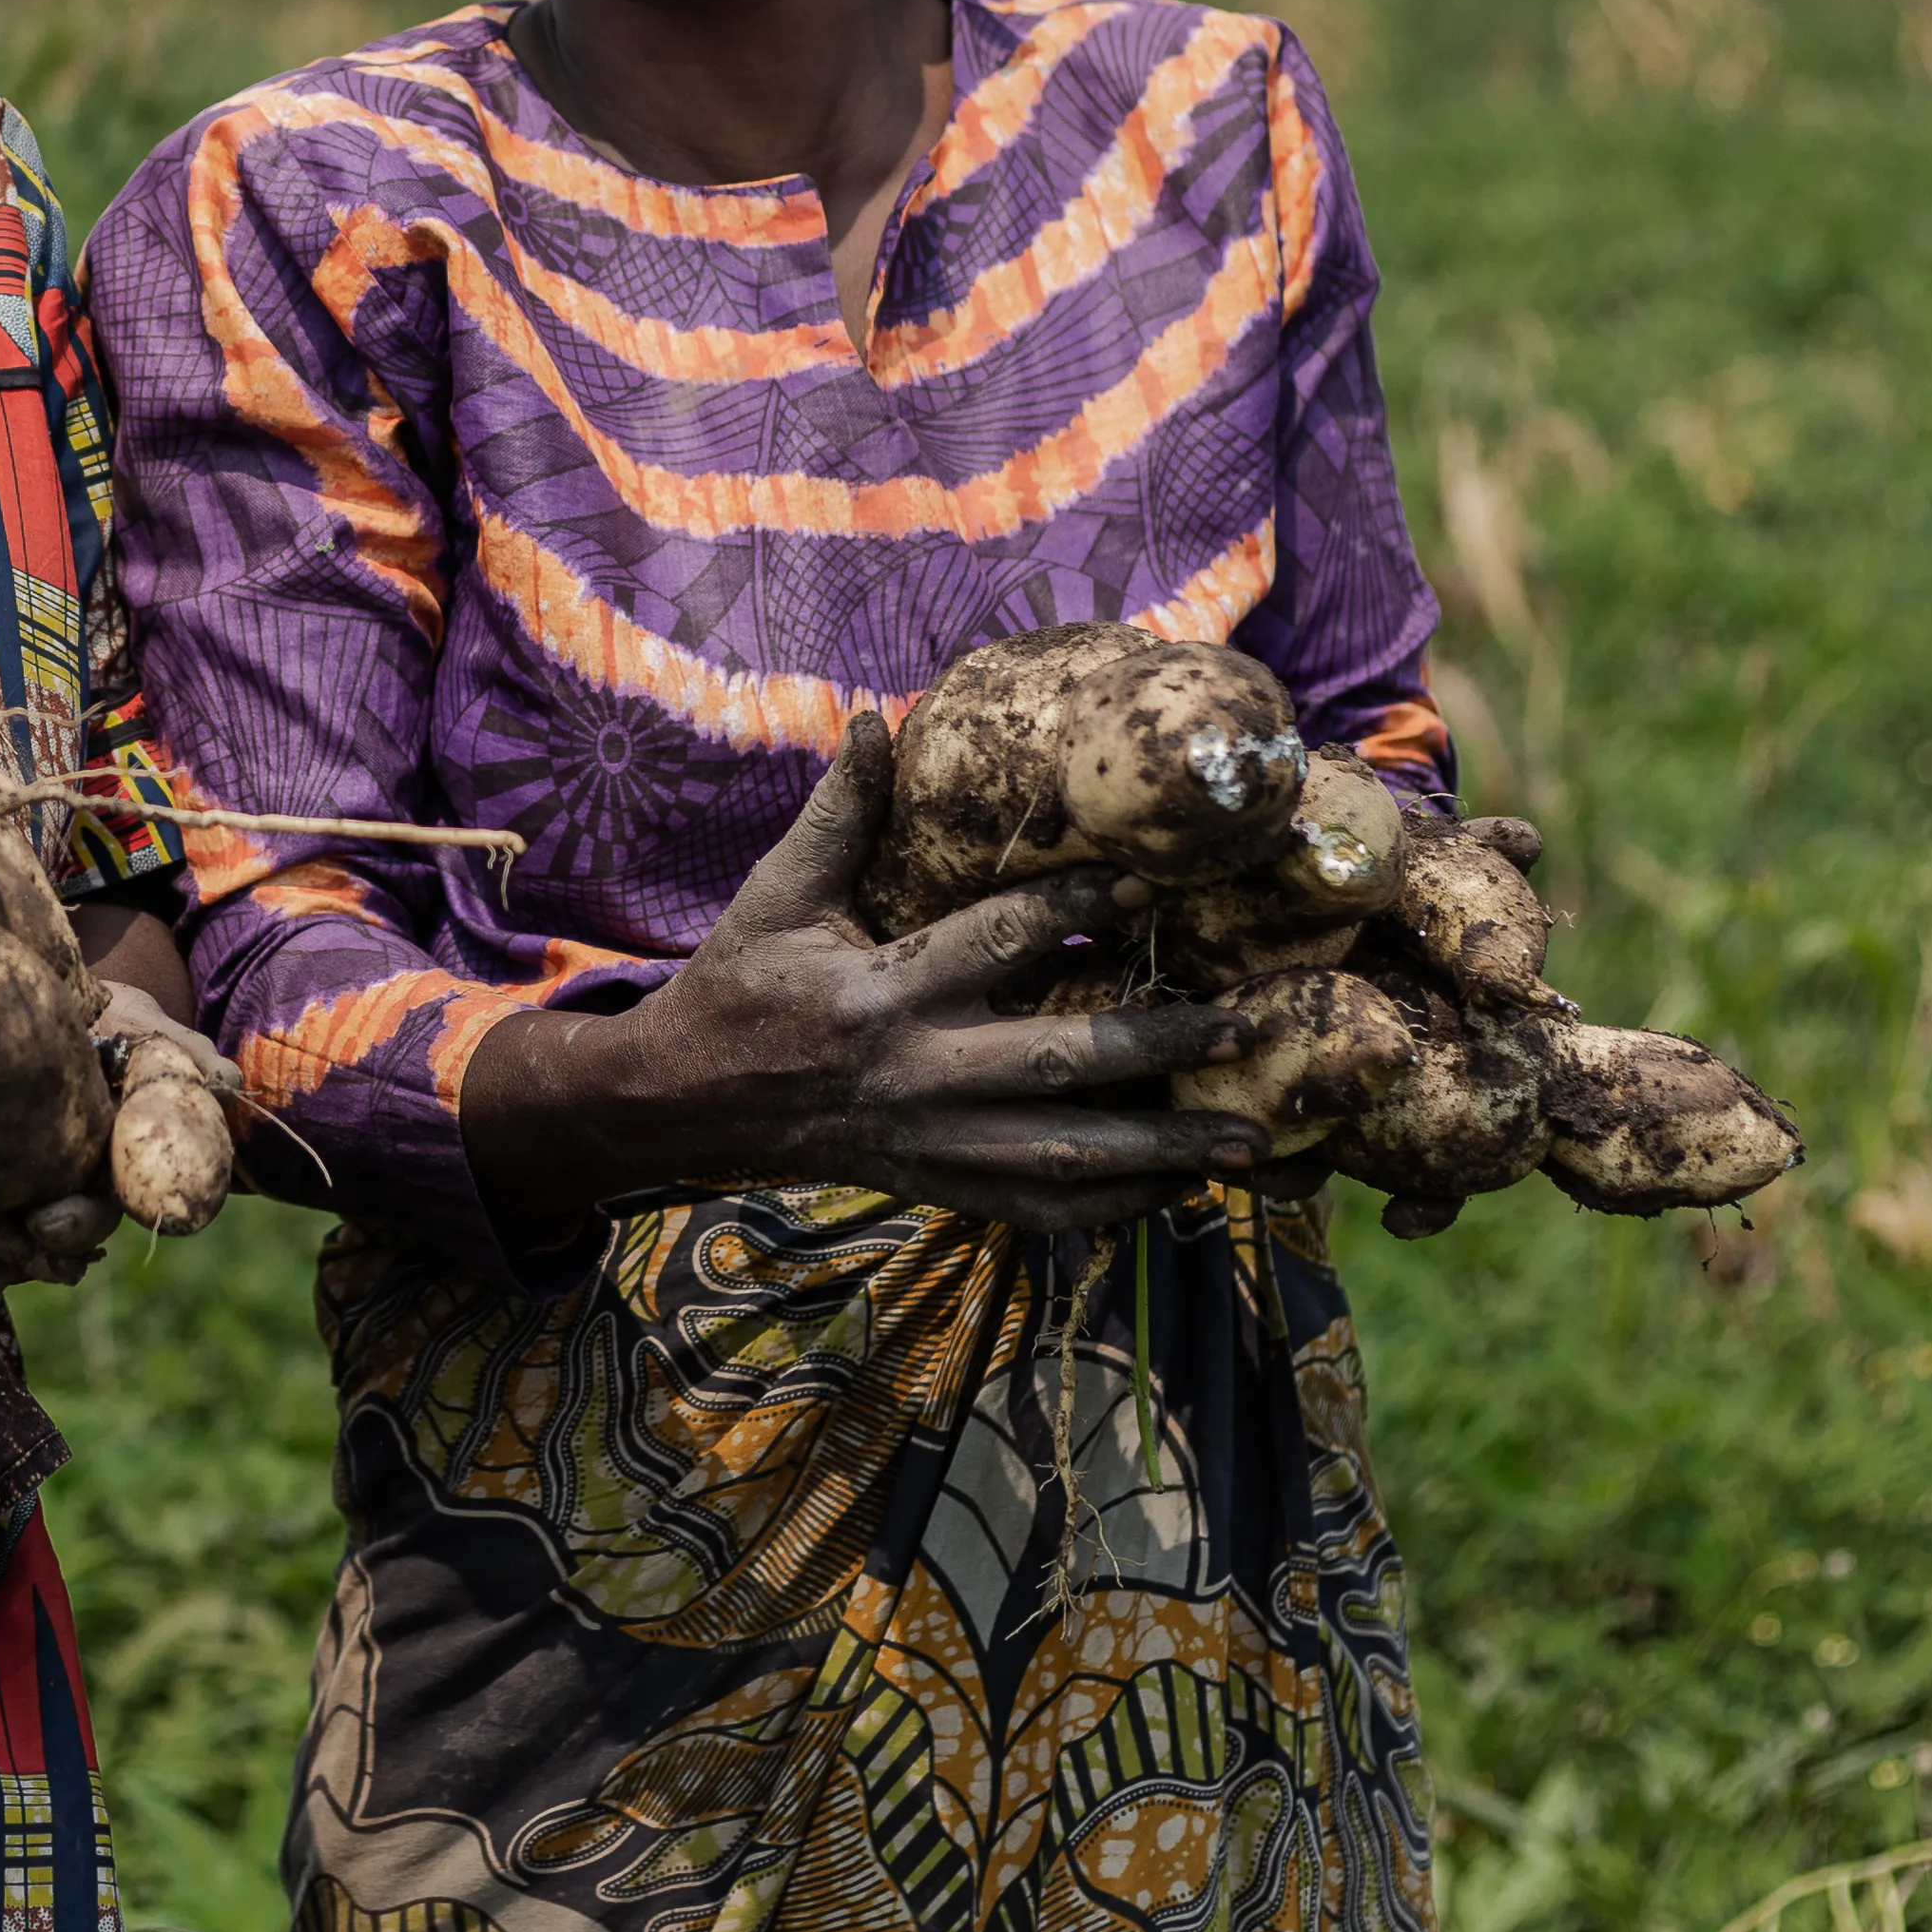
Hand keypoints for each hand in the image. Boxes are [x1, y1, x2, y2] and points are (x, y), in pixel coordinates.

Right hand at [466, 714, 1271, 1235]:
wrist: (683, 1103)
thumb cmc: (740, 984)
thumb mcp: (776, 893)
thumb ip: (838, 815)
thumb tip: (880, 720)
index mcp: (879, 994)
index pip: (993, 944)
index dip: (1072, 911)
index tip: (1148, 882)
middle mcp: (915, 1074)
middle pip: (1056, 1066)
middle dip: (1155, 1048)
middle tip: (1241, 1028)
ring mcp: (931, 1142)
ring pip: (1063, 1157)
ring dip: (1161, 1153)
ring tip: (1248, 1142)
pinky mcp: (937, 1185)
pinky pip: (1038, 1211)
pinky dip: (1113, 1208)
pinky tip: (1180, 1195)